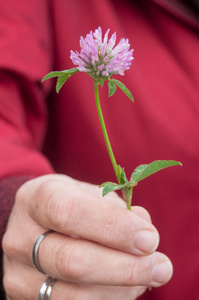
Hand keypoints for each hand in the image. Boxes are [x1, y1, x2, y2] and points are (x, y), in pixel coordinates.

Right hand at [2, 174, 172, 298]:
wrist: (36, 226)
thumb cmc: (69, 204)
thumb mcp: (88, 192)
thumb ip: (116, 208)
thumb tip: (146, 231)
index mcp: (35, 199)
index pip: (67, 212)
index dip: (112, 226)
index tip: (149, 238)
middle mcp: (21, 238)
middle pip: (72, 260)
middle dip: (125, 267)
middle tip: (161, 266)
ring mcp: (20, 274)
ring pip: (76, 295)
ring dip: (124, 288)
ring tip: (151, 275)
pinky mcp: (29, 299)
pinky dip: (111, 299)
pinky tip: (129, 287)